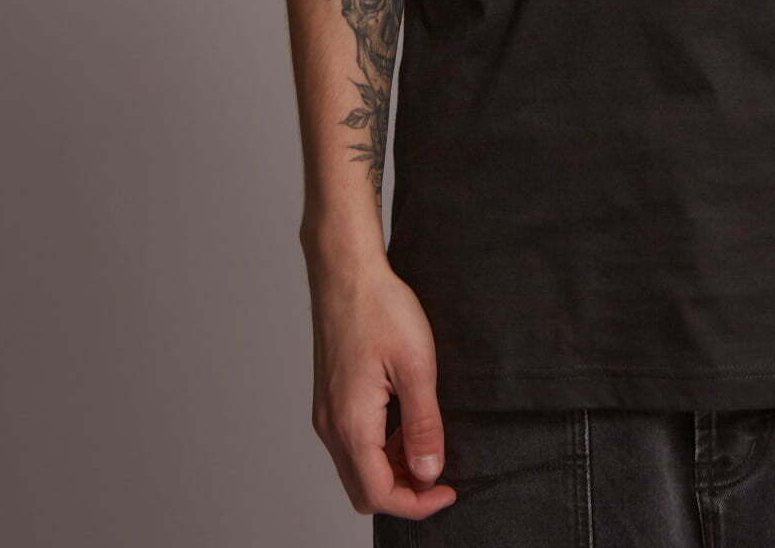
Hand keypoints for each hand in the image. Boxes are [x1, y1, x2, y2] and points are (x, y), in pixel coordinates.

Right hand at [305, 246, 457, 520]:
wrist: (346, 271)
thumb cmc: (381, 308)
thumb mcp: (416, 365)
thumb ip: (423, 425)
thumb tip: (429, 473)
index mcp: (351, 423)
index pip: (379, 494)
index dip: (417, 503)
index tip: (449, 490)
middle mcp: (331, 426)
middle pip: (364, 490)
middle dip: (404, 492)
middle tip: (440, 471)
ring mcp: (326, 413)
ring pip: (357, 469)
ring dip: (392, 469)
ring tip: (426, 439)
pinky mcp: (329, 399)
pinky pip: (352, 445)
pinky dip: (379, 449)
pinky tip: (404, 420)